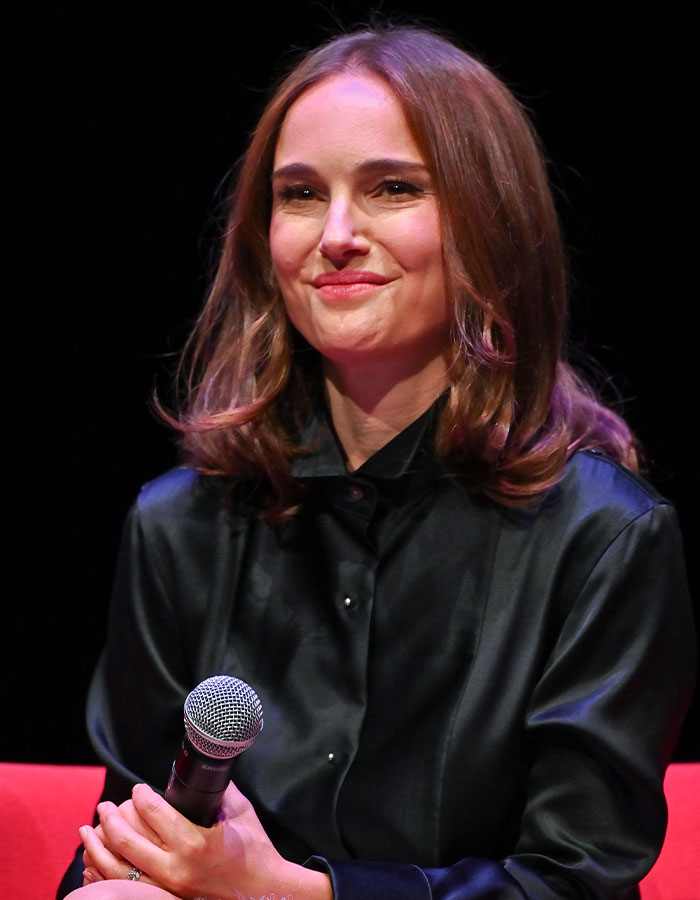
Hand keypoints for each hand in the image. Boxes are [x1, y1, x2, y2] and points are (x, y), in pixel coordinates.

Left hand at [81, 782, 330, 899]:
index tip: (137, 789)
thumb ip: (221, 789)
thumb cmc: (255, 852)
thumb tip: (204, 770)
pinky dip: (107, 873)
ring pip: (120, 868)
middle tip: (106, 804)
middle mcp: (177, 867)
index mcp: (195, 842)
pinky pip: (127, 887)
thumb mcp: (242, 813)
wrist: (264, 893)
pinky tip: (98, 861)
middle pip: (128, 841)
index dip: (140, 796)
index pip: (155, 813)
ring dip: (100, 846)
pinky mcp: (168, 899)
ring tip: (90, 830)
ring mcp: (169, 888)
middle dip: (111, 818)